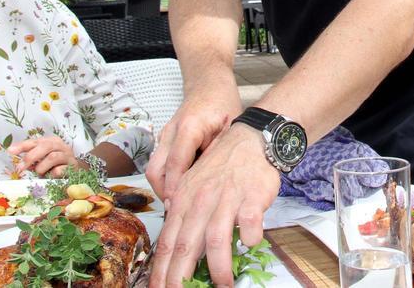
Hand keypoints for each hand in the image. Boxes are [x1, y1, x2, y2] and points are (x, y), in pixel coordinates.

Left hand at [7, 136, 77, 177]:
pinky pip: (60, 170)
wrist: (77, 170)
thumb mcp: (43, 158)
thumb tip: (17, 161)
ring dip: (42, 167)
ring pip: (53, 157)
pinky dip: (53, 174)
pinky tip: (52, 176)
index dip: (22, 146)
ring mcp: (68, 156)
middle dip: (31, 157)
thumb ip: (32, 157)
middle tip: (20, 168)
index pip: (34, 141)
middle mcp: (60, 146)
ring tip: (39, 173)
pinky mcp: (73, 167)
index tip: (10, 151)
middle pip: (45, 146)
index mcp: (50, 141)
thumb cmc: (56, 164)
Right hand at [145, 87, 241, 202]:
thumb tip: (213, 184)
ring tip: (180, 206)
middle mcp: (170, 132)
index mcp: (188, 128)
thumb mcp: (228, 128)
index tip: (179, 207)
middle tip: (179, 212)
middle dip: (164, 193)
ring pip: (153, 169)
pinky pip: (159, 163)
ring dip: (163, 188)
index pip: (176, 164)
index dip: (175, 188)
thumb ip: (217, 154)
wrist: (208, 82)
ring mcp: (164, 136)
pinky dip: (166, 179)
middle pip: (155, 170)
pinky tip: (181, 191)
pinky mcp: (165, 140)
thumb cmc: (222, 102)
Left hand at [148, 123, 279, 287]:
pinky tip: (250, 246)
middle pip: (186, 245)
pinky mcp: (251, 198)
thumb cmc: (222, 166)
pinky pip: (250, 224)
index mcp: (183, 200)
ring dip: (218, 268)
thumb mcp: (193, 186)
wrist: (250, 139)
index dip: (162, 269)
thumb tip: (173, 245)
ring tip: (223, 286)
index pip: (168, 242)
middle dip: (180, 277)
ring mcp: (226, 199)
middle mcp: (201, 201)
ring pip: (216, 240)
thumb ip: (183, 214)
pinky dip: (250, 239)